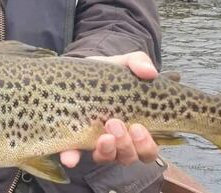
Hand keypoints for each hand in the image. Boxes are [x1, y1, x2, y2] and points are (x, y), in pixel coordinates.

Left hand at [59, 52, 158, 167]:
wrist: (80, 72)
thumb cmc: (108, 74)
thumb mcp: (123, 64)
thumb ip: (138, 62)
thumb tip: (150, 72)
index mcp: (137, 127)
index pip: (148, 148)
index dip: (146, 145)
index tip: (138, 127)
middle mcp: (120, 140)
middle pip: (130, 156)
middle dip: (126, 145)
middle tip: (116, 124)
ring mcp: (98, 143)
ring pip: (108, 158)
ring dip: (107, 151)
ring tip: (102, 136)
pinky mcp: (75, 141)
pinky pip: (74, 156)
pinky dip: (73, 158)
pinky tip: (70, 157)